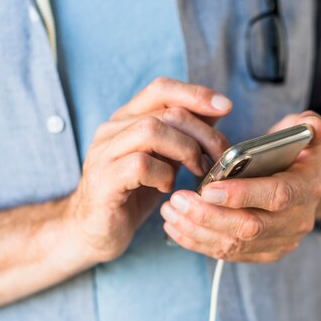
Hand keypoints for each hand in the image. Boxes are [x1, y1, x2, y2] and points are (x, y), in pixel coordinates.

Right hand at [65, 78, 232, 262]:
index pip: (161, 88)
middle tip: (219, 157)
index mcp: (126, 120)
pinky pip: (140, 165)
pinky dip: (164, 175)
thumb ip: (184, 134)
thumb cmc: (133, 195)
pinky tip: (169, 188)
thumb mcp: (164, 159)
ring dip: (186, 150)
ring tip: (197, 171)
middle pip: (166, 111)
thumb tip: (217, 112)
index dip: (196, 94)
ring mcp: (103, 153)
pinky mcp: (103, 181)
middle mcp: (111, 130)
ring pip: (151, 130)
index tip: (226, 107)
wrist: (94, 232)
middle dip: (203, 133)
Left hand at [161, 111, 320, 262]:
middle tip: (178, 200)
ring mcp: (281, 241)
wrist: (300, 184)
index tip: (208, 188)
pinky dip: (198, 242)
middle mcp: (298, 220)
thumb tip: (312, 127)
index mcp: (308, 187)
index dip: (243, 194)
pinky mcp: (263, 253)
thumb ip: (308, 124)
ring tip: (170, 212)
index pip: (277, 195)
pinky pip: (228, 254)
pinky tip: (176, 227)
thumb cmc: (293, 153)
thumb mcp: (303, 132)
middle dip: (209, 216)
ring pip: (235, 245)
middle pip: (251, 227)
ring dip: (198, 230)